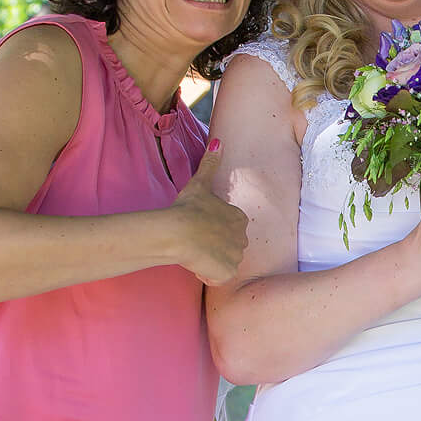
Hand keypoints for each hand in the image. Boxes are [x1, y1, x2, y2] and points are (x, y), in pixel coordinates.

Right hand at [168, 138, 249, 283]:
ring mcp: (236, 257)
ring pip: (223, 263)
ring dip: (210, 261)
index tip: (198, 227)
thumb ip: (210, 164)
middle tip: (196, 241)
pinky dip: (208, 275)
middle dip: (214, 247)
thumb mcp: (199, 184)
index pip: (229, 228)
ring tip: (195, 252)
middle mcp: (243, 238)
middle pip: (229, 247)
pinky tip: (196, 264)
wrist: (177, 232)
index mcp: (239, 218)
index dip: (212, 230)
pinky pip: (218, 278)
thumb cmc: (187, 208)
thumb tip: (218, 142)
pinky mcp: (227, 273)